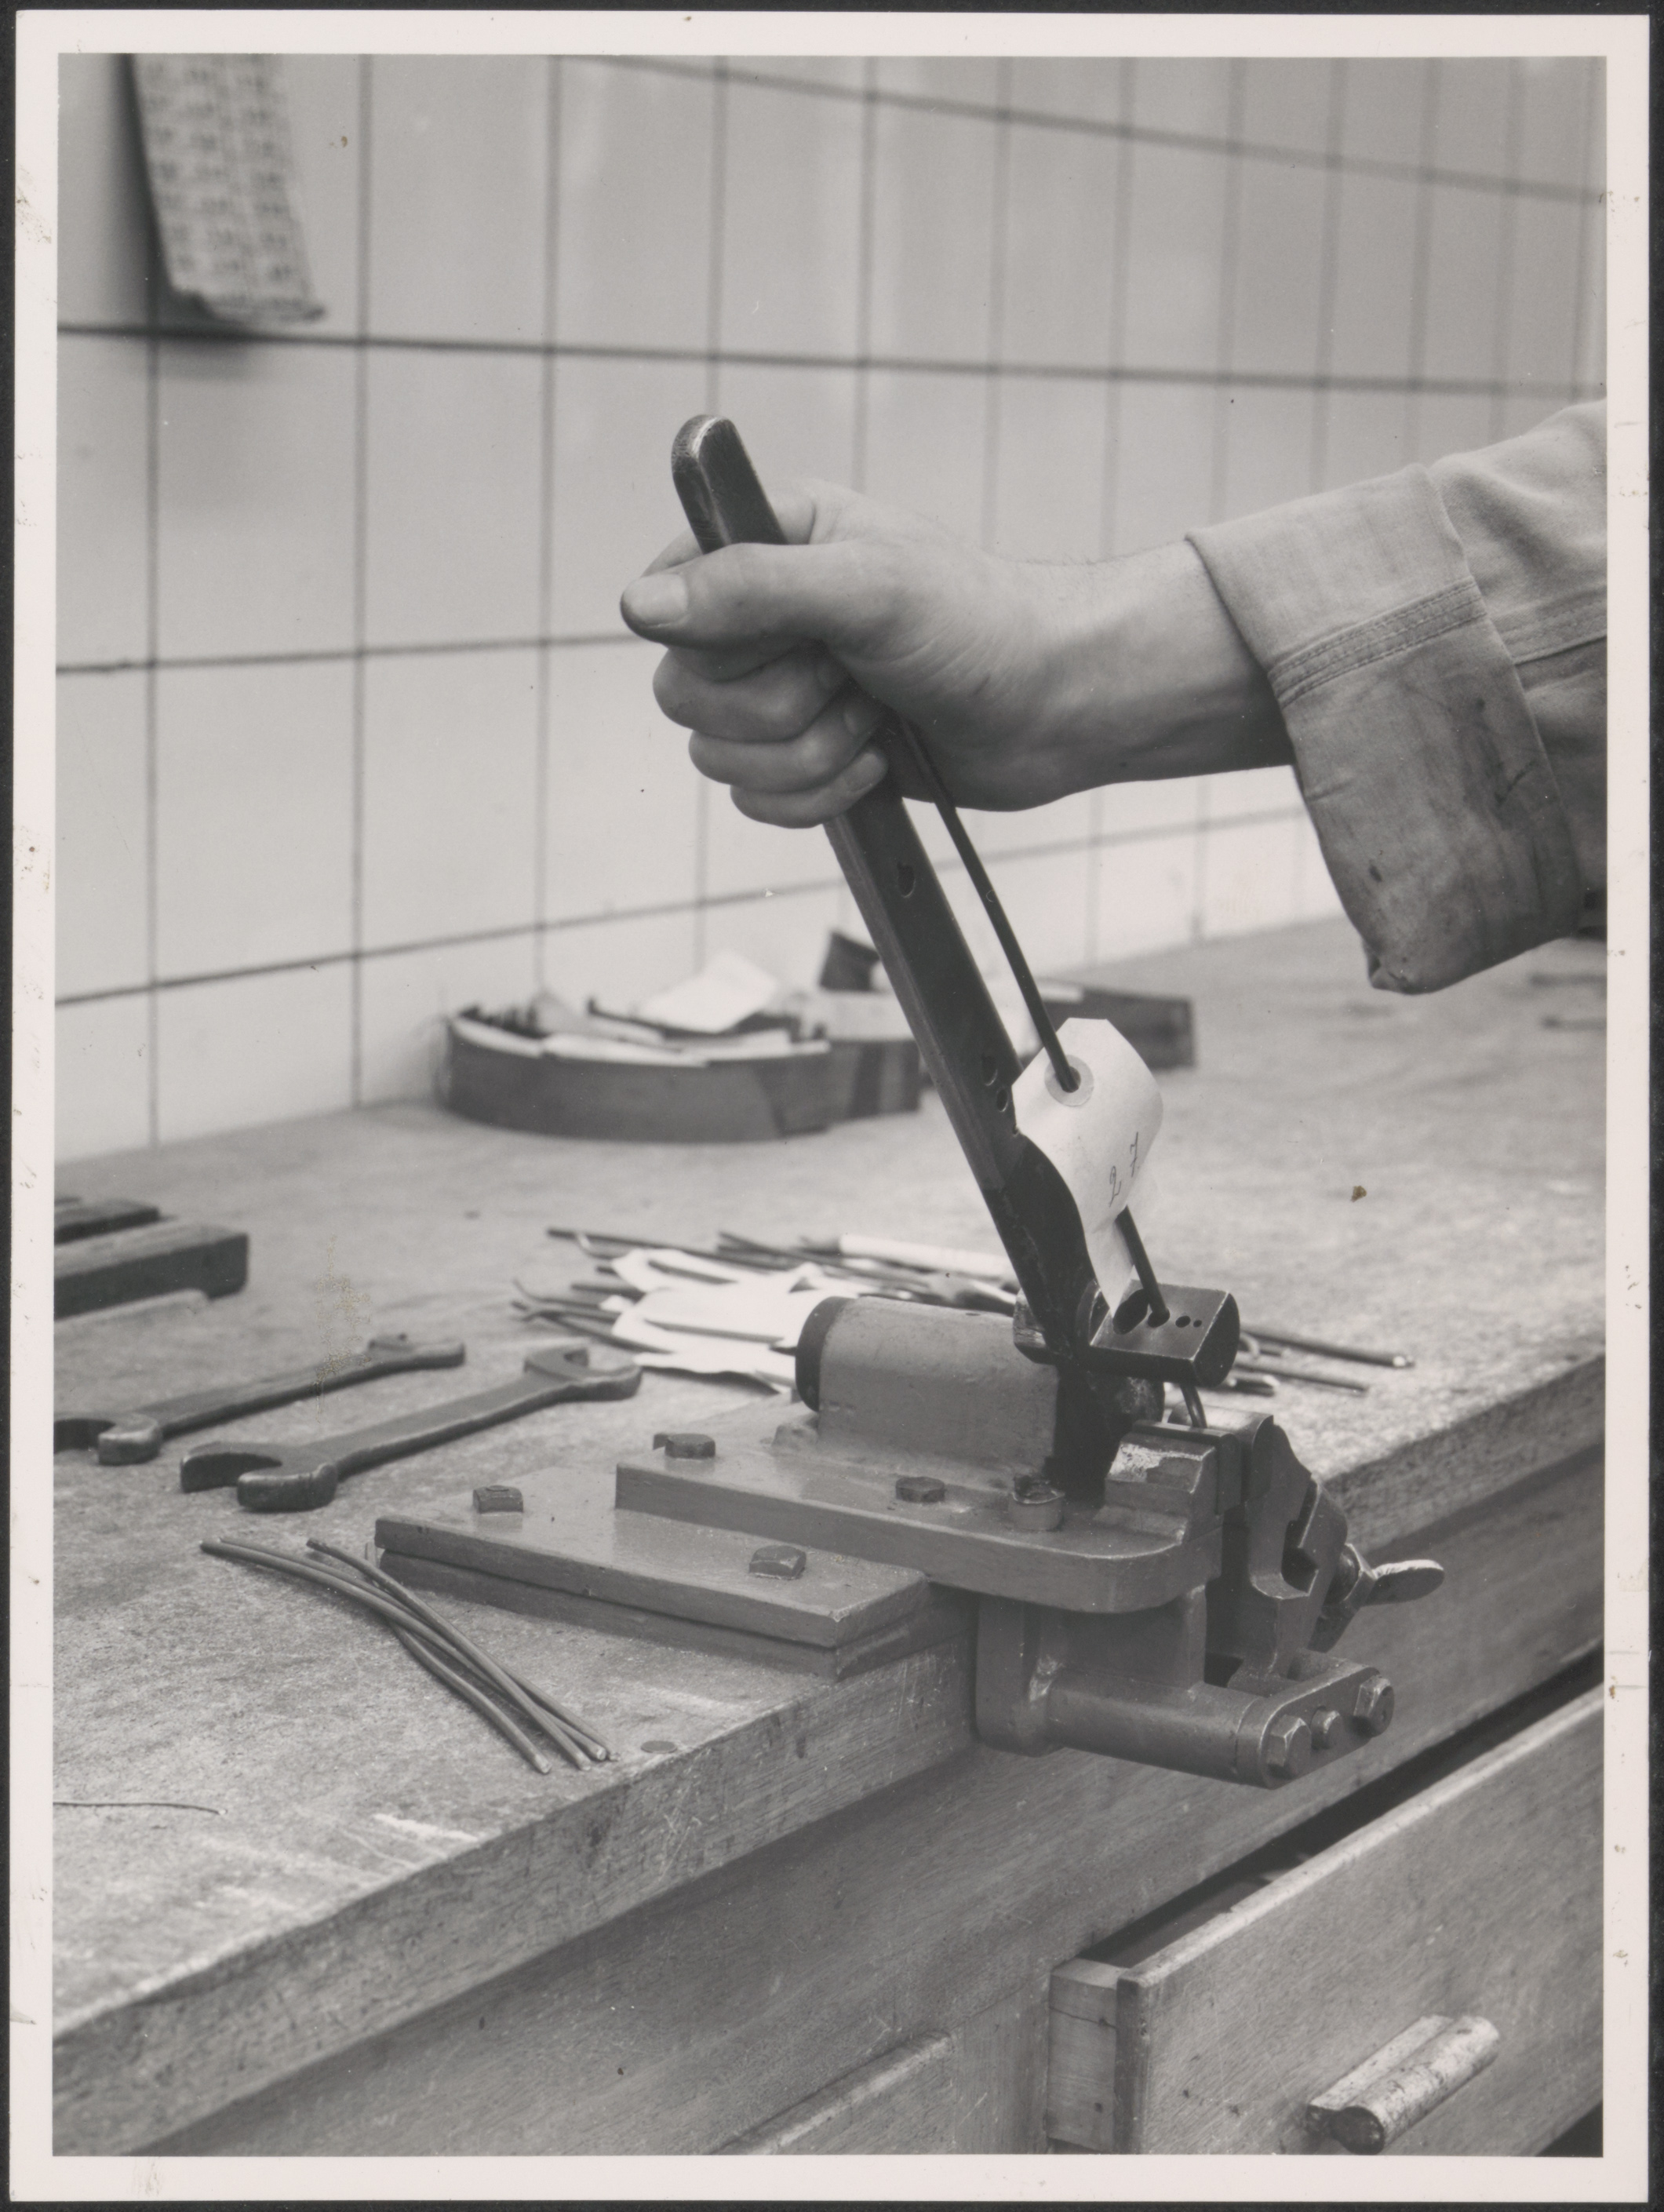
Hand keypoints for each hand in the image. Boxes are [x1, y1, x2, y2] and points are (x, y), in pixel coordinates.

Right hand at [621, 479, 1289, 827]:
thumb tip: (641, 606)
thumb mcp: (865, 588)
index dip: (716, 636)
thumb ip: (750, 587)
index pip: (668, 597)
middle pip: (685, 693)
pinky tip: (877, 761)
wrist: (1056, 709)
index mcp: (770, 541)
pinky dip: (820, 795)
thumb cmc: (981, 627)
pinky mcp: (806, 758)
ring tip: (874, 717)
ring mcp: (783, 690)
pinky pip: (757, 802)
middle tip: (851, 676)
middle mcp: (764, 615)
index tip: (792, 635)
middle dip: (778, 706)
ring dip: (809, 753)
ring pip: (719, 758)